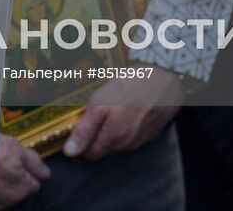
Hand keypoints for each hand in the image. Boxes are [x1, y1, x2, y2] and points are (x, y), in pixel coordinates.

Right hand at [0, 133, 49, 208]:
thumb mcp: (16, 147)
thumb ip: (34, 162)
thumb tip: (46, 173)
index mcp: (24, 186)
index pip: (35, 185)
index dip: (28, 173)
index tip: (20, 164)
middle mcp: (13, 199)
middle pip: (21, 192)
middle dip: (17, 182)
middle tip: (5, 166)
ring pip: (7, 197)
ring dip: (5, 188)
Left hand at [62, 65, 184, 160]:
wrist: (163, 77)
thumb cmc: (129, 88)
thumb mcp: (99, 105)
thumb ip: (85, 130)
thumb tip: (70, 152)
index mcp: (113, 139)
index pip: (89, 154)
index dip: (81, 142)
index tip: (80, 125)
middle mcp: (128, 145)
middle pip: (104, 149)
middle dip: (97, 136)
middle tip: (96, 113)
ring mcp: (142, 140)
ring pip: (119, 143)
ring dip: (113, 131)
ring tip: (114, 109)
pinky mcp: (152, 132)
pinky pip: (134, 136)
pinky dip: (128, 127)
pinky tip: (128, 110)